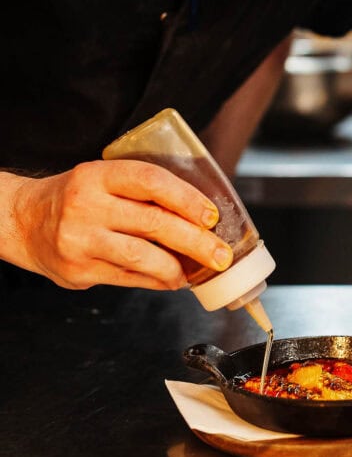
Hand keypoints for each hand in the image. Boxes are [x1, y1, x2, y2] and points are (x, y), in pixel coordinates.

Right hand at [5, 160, 231, 290]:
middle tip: (221, 253)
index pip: (151, 181)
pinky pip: (128, 278)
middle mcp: (87, 206)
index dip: (187, 198)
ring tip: (197, 271)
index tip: (212, 214)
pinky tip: (171, 280)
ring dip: (177, 267)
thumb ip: (139, 190)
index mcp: (96, 176)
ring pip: (142, 256)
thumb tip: (198, 212)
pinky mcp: (78, 271)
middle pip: (154, 222)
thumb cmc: (74, 197)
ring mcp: (80, 241)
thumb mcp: (101, 178)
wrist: (24, 222)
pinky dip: (156, 280)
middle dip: (195, 241)